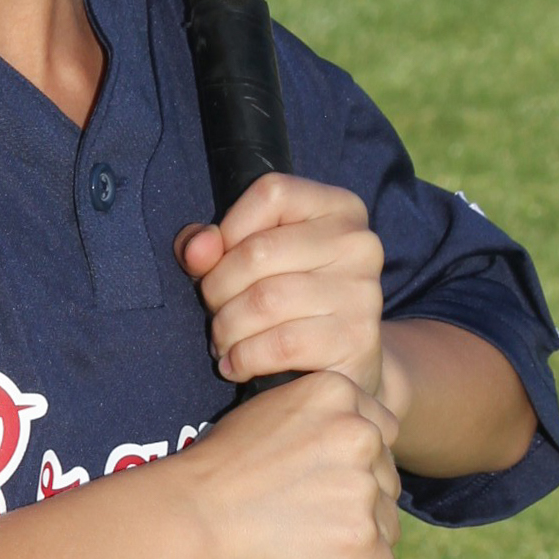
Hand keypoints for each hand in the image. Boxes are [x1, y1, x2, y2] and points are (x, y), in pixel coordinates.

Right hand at [169, 369, 401, 558]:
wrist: (193, 515)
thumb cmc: (217, 468)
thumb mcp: (266, 412)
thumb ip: (315, 419)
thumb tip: (335, 449)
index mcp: (339, 394)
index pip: (381, 433)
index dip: (357, 463)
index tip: (325, 482)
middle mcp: (361, 435)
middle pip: (386, 481)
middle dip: (358, 503)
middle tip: (310, 519)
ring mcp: (364, 491)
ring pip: (387, 526)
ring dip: (358, 541)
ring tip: (311, 548)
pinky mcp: (363, 544)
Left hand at [176, 174, 388, 402]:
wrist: (345, 364)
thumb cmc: (292, 303)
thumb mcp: (253, 261)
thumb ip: (214, 245)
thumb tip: (196, 249)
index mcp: (339, 208)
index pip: (271, 193)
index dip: (230, 229)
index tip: (218, 264)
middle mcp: (359, 243)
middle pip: (258, 251)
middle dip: (217, 289)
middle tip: (215, 313)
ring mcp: (362, 290)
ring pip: (264, 301)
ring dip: (227, 329)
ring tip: (222, 342)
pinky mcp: (356, 338)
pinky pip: (279, 345)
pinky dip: (244, 358)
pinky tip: (235, 365)